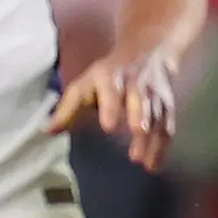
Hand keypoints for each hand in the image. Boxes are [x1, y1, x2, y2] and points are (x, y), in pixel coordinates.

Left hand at [50, 48, 180, 172]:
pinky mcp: (167, 106)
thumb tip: (49, 131)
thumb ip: (68, 108)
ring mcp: (155, 95)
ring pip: (156, 117)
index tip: (108, 127)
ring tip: (143, 163)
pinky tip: (153, 165)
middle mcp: (137, 85)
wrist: (148, 52)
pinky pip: (167, 126)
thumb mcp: (85, 84)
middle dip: (139, 122)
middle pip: (140, 103)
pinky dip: (162, 147)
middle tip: (134, 144)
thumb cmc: (108, 74)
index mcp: (111, 78)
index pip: (112, 92)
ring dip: (151, 141)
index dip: (111, 108)